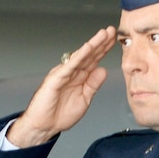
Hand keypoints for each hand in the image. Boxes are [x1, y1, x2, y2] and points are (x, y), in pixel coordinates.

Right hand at [6, 27, 117, 148]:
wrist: (43, 127)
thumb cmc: (60, 115)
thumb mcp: (84, 99)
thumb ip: (93, 84)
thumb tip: (103, 70)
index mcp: (79, 77)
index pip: (94, 60)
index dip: (104, 49)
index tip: (115, 39)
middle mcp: (72, 72)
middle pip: (89, 55)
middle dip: (101, 42)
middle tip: (112, 30)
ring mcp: (64, 74)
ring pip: (81, 57)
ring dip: (93, 45)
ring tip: (103, 34)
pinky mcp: (55, 79)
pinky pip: (69, 66)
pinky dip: (78, 56)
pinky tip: (87, 48)